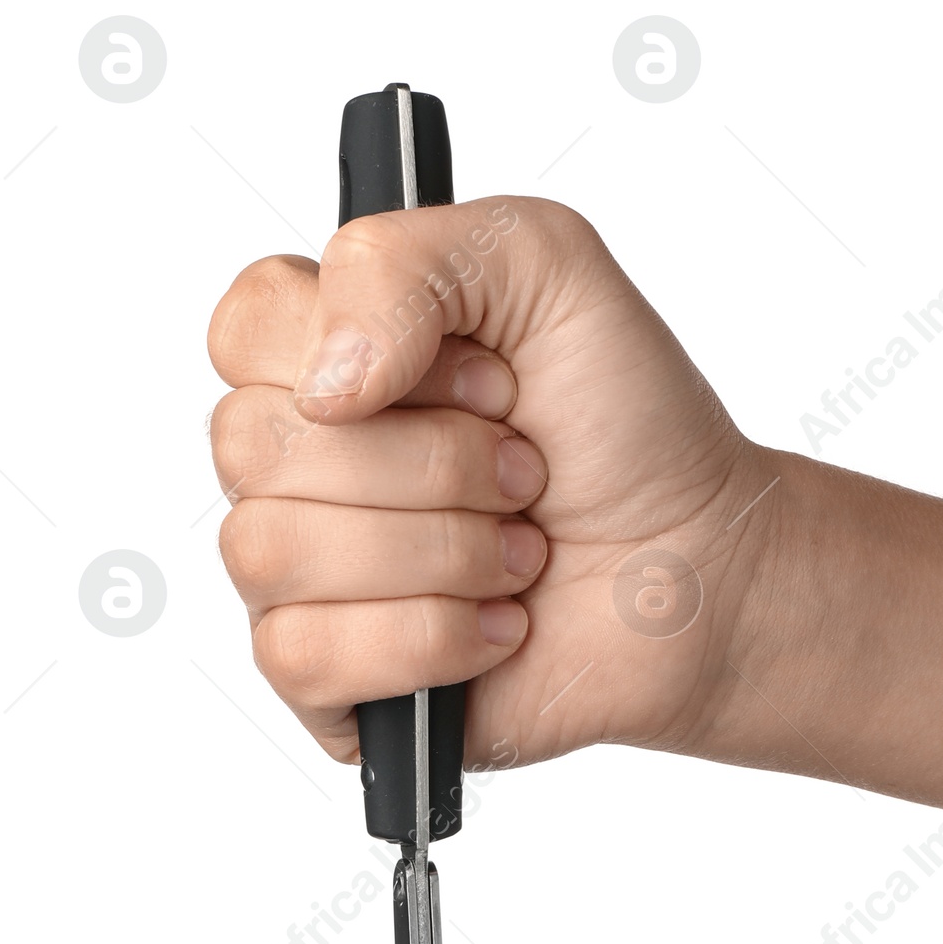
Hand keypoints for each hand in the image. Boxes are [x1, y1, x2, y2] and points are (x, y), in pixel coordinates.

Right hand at [206, 198, 780, 766]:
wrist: (701, 567)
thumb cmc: (627, 426)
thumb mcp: (544, 264)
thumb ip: (407, 259)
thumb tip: (324, 382)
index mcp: (326, 355)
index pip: (241, 328)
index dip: (360, 347)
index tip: (485, 376)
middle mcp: (295, 465)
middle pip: (251, 445)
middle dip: (430, 461)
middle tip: (523, 471)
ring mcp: (300, 578)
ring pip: (270, 551)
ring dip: (438, 551)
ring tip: (518, 552)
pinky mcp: (324, 684)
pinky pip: (301, 656)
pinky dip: (426, 637)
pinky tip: (493, 626)